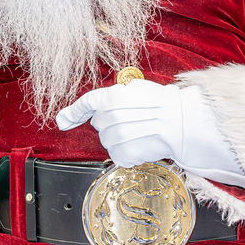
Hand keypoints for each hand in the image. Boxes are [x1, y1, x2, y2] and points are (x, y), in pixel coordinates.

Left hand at [55, 79, 244, 187]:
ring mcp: (114, 137)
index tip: (63, 120)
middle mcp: (108, 117)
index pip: (85, 104)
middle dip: (110, 123)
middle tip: (131, 121)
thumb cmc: (164, 104)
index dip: (72, 113)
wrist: (181, 123)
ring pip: (108, 141)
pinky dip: (127, 153)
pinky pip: (117, 155)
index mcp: (111, 97)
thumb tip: (107, 102)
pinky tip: (141, 145)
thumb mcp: (138, 89)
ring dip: (120, 139)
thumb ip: (117, 95)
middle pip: (99, 125)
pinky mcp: (122, 155)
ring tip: (140, 133)